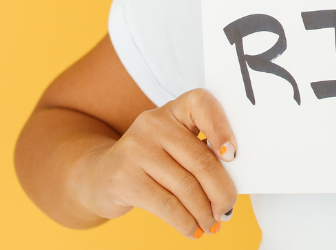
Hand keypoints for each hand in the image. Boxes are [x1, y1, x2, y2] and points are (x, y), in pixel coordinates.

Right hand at [77, 88, 237, 238]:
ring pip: (186, 186)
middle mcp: (153, 124)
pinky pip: (167, 205)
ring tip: (212, 223)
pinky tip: (194, 230)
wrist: (102, 175)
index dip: (222, 129)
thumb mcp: (175, 146)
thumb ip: (200, 153)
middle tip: (228, 208)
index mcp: (174, 110)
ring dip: (205, 212)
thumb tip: (230, 187)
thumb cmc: (152, 162)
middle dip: (221, 191)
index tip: (233, 156)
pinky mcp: (124, 178)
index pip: (201, 104)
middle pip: (200, 159)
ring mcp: (136, 149)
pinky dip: (186, 222)